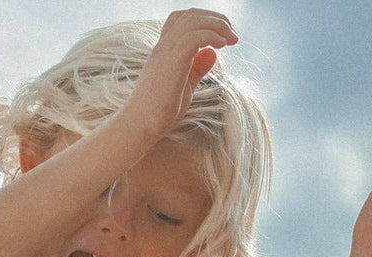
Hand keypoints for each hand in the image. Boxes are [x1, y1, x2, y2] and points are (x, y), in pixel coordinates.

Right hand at [119, 9, 238, 143]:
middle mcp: (164, 45)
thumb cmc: (158, 112)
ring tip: (231, 39)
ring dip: (218, 25)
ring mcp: (166, 51)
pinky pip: (194, 36)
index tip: (222, 34)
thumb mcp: (184, 85)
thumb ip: (197, 68)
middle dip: (216, 19)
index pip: (182, 19)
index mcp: (165, 50)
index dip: (205, 20)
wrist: (139, 126)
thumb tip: (212, 52)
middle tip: (232, 34)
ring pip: (194, 21)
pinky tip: (222, 46)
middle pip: (191, 15)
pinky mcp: (172, 61)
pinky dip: (211, 35)